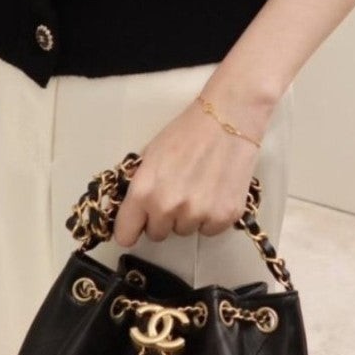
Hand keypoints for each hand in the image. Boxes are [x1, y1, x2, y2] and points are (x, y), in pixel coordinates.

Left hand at [112, 95, 268, 247]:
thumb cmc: (186, 132)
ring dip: (189, 216)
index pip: (126, 234)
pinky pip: (209, 230)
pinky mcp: (225, 217)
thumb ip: (140, 185)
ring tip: (200, 187)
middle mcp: (168, 208)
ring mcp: (198, 214)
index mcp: (144, 191)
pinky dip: (211, 216)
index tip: (137, 225)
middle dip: (163, 218)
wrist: (229, 119)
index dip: (130, 229)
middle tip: (176, 193)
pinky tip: (216, 191)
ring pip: (185, 231)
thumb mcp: (151, 155)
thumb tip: (133, 208)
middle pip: (157, 234)